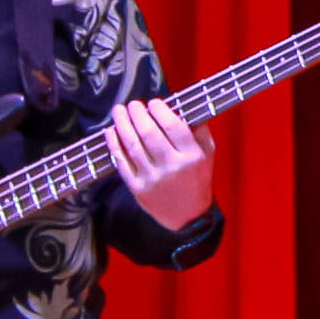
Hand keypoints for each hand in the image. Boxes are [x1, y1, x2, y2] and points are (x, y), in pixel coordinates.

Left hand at [106, 98, 216, 231]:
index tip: (154, 103)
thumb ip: (199, 131)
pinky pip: (121, 161)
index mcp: (192, 156)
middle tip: (133, 104)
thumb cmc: (196, 179)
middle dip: (138, 114)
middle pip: (149, 133)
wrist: (187, 216)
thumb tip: (183, 107)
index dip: (160, 110)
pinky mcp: (137, 187)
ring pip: (132, 145)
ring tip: (119, 111)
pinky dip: (114, 144)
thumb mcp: (207, 155)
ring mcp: (152, 178)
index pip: (173, 126)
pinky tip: (112, 131)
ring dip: (122, 124)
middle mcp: (172, 167)